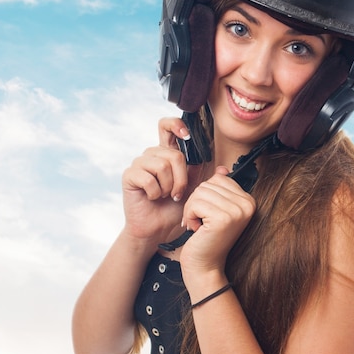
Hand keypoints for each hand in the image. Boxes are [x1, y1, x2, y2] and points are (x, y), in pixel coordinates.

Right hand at [121, 117, 191, 245]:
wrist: (158, 229)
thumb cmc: (173, 209)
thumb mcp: (193, 190)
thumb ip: (203, 175)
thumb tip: (223, 169)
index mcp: (167, 153)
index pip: (166, 126)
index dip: (176, 125)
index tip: (187, 135)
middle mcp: (152, 155)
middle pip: (174, 154)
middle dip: (181, 178)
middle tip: (177, 194)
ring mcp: (139, 164)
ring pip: (162, 165)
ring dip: (168, 186)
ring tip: (164, 196)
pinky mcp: (129, 175)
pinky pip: (148, 178)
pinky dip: (155, 192)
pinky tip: (153, 198)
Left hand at [179, 166, 256, 275]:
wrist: (205, 266)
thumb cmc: (207, 238)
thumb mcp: (216, 209)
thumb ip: (220, 189)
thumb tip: (222, 169)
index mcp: (249, 200)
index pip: (219, 179)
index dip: (206, 196)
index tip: (209, 215)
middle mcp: (247, 204)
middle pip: (208, 184)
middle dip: (197, 202)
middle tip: (201, 222)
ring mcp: (237, 211)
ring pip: (200, 192)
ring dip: (192, 209)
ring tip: (199, 226)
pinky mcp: (223, 219)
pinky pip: (195, 203)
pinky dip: (190, 216)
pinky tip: (197, 230)